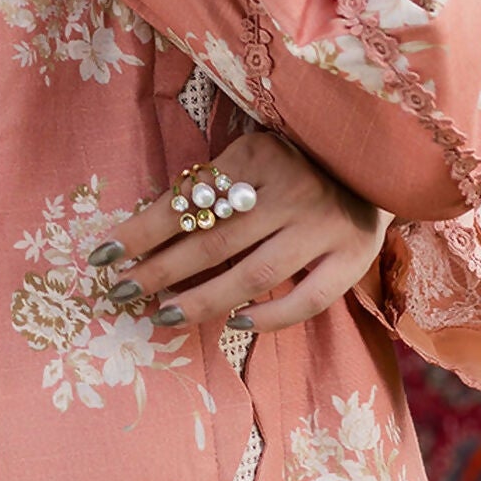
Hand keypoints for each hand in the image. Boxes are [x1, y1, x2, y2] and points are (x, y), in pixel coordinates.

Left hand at [88, 131, 393, 331]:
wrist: (378, 165)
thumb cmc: (297, 165)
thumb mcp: (252, 158)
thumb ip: (213, 189)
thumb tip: (145, 233)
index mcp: (258, 156)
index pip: (187, 201)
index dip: (140, 231)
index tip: (102, 255)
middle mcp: (291, 190)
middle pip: (212, 241)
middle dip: (158, 271)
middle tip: (120, 293)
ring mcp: (324, 226)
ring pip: (252, 274)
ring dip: (202, 300)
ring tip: (163, 314)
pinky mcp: (352, 258)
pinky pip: (307, 299)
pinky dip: (269, 317)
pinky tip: (234, 324)